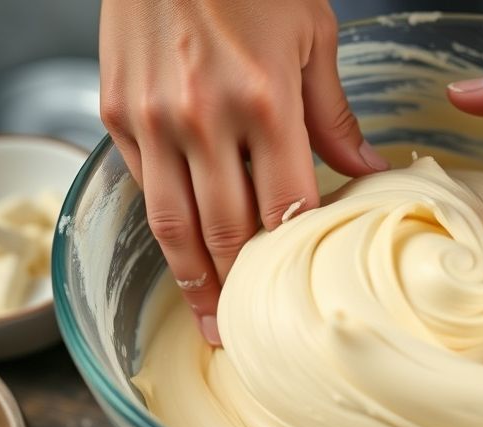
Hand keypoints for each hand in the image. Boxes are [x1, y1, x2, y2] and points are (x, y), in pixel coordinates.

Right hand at [100, 0, 388, 344]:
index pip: (282, 207)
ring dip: (191, 280)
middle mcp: (204, 120)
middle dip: (238, 291)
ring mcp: (152, 120)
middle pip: (225, 231)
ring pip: (172, 224)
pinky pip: (140, 186)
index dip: (290, 258)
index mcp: (265, 103)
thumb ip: (333, 116)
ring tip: (207, 318)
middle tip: (246, 335)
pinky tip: (177, 255)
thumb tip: (367, 173)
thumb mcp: (312, 35)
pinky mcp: (115, 112)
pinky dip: (160, 228)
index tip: (298, 292)